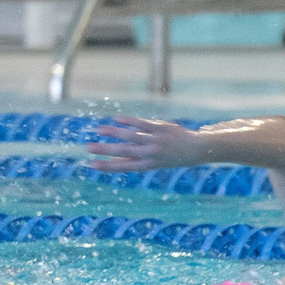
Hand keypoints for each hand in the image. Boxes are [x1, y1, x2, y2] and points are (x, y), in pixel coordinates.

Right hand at [86, 116, 211, 174]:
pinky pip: (141, 123)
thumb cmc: (173, 156)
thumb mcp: (155, 162)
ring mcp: (155, 140)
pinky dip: (128, 121)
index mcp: (148, 164)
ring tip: (98, 130)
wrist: (197, 149)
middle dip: (104, 150)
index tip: (91, 164)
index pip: (123, 166)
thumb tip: (115, 157)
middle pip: (123, 151)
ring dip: (113, 133)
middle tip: (88, 148)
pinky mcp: (159, 128)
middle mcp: (150, 153)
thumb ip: (137, 158)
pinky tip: (116, 119)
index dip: (106, 165)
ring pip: (130, 136)